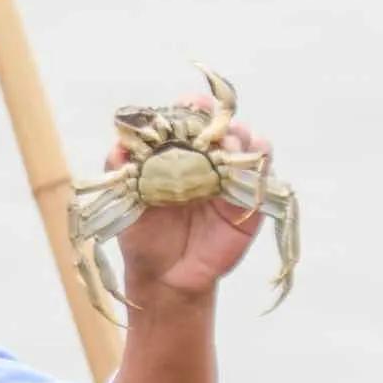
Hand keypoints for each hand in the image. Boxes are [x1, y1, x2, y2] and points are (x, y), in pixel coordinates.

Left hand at [115, 117, 273, 305]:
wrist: (165, 276)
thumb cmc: (143, 234)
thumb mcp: (126, 201)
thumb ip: (121, 170)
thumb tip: (119, 143)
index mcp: (178, 151)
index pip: (191, 117)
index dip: (193, 106)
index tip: (189, 106)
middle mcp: (207, 158)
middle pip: (224, 123)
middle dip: (219, 120)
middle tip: (210, 131)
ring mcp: (231, 176)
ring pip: (248, 141)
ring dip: (240, 137)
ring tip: (226, 148)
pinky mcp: (250, 198)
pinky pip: (263, 171)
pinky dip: (261, 159)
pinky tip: (250, 158)